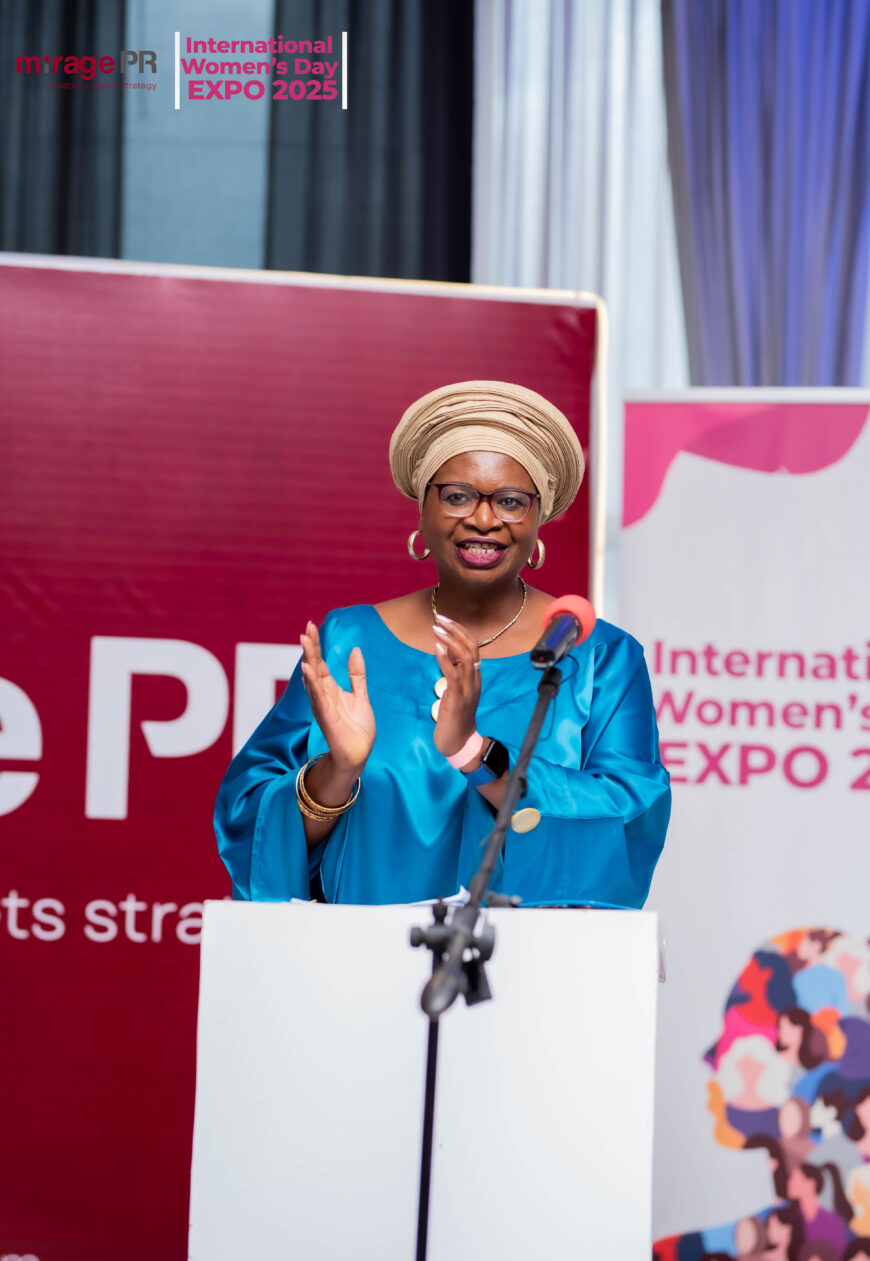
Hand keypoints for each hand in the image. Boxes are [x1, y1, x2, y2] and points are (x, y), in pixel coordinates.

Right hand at [299, 622, 374, 772]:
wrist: (359, 754)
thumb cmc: (357, 728)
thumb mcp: (360, 695)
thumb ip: (357, 674)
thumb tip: (355, 649)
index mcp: (330, 689)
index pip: (320, 662)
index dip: (316, 645)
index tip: (310, 626)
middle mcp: (322, 695)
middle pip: (314, 666)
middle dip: (310, 647)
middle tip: (306, 628)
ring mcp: (323, 705)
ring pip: (313, 678)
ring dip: (308, 659)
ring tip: (304, 641)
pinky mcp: (327, 717)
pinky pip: (318, 697)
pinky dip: (312, 683)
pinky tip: (308, 669)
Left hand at [432, 614, 480, 759]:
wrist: (458, 742)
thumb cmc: (454, 715)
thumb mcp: (455, 687)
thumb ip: (453, 668)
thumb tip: (446, 647)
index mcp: (475, 676)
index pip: (473, 646)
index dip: (460, 630)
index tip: (445, 619)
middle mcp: (475, 679)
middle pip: (471, 647)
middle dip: (456, 629)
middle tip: (440, 618)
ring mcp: (468, 689)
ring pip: (465, 657)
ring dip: (449, 640)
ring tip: (436, 629)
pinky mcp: (458, 698)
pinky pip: (454, 674)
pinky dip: (445, 659)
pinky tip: (436, 648)